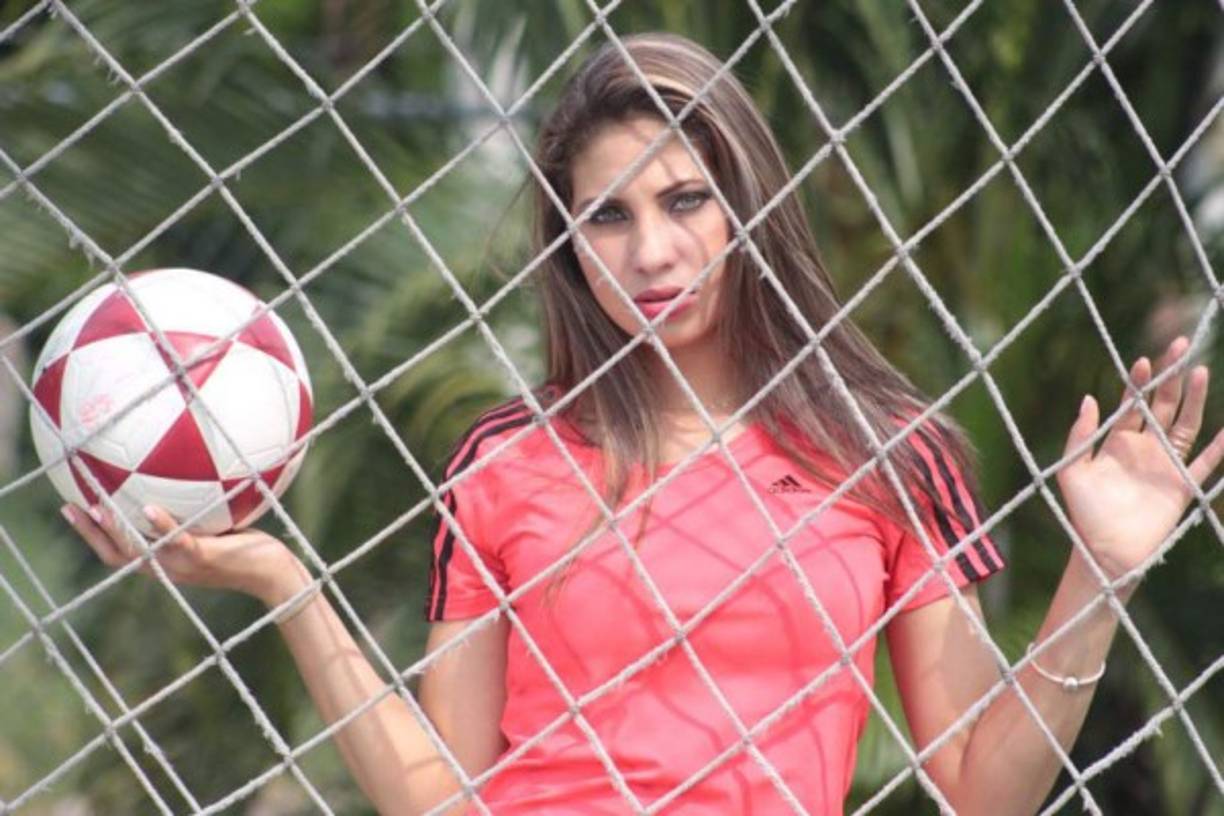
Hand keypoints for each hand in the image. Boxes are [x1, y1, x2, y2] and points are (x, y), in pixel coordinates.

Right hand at [63, 503, 303, 604]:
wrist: (272, 573)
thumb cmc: (246, 548)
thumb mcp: (213, 527)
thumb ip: (194, 512)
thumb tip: (186, 475)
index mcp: (164, 562)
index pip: (117, 552)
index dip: (92, 535)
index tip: (72, 509)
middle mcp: (167, 568)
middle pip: (115, 554)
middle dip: (90, 531)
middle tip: (69, 505)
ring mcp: (183, 565)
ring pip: (138, 550)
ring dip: (115, 529)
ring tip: (97, 505)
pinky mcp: (203, 558)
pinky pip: (177, 541)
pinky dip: (161, 526)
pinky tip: (148, 508)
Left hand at [1057, 337, 1223, 582]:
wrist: (1104, 549)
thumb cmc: (1083, 512)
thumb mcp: (1072, 470)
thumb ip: (1080, 436)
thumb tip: (1090, 399)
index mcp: (1117, 440)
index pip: (1131, 403)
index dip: (1138, 381)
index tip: (1144, 360)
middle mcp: (1144, 446)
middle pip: (1162, 404)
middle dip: (1170, 376)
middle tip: (1179, 346)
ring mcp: (1166, 463)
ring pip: (1186, 422)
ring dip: (1194, 398)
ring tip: (1199, 370)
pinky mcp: (1183, 484)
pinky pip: (1206, 462)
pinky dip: (1220, 447)